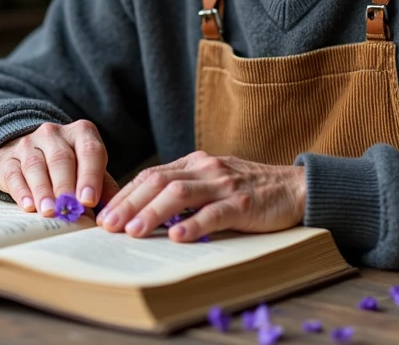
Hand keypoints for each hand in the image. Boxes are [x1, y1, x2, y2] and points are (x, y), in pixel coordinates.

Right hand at [0, 121, 119, 216]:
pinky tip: (28, 206)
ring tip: (49, 211)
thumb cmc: (69, 167)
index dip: (90, 176)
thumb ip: (103, 187)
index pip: (89, 151)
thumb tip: (114, 210)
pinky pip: (14, 173)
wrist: (29, 154)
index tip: (89, 200)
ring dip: (43, 191)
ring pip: (36, 165)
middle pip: (61, 159)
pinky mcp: (8, 158)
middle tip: (69, 208)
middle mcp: (54, 134)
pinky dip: (22, 191)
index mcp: (82, 133)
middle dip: (65, 186)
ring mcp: (29, 143)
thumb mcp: (89, 170)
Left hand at [96, 151, 305, 242]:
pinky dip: (193, 225)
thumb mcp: (212, 181)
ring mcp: (224, 184)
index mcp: (194, 162)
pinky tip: (177, 237)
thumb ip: (184, 190)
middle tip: (108, 225)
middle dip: (129, 203)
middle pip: (158, 182)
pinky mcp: (242, 203)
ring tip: (133, 231)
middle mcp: (205, 168)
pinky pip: (213, 213)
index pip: (151, 175)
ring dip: (152, 213)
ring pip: (179, 194)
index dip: (125, 194)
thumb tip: (143, 213)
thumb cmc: (249, 189)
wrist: (294, 188)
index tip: (104, 213)